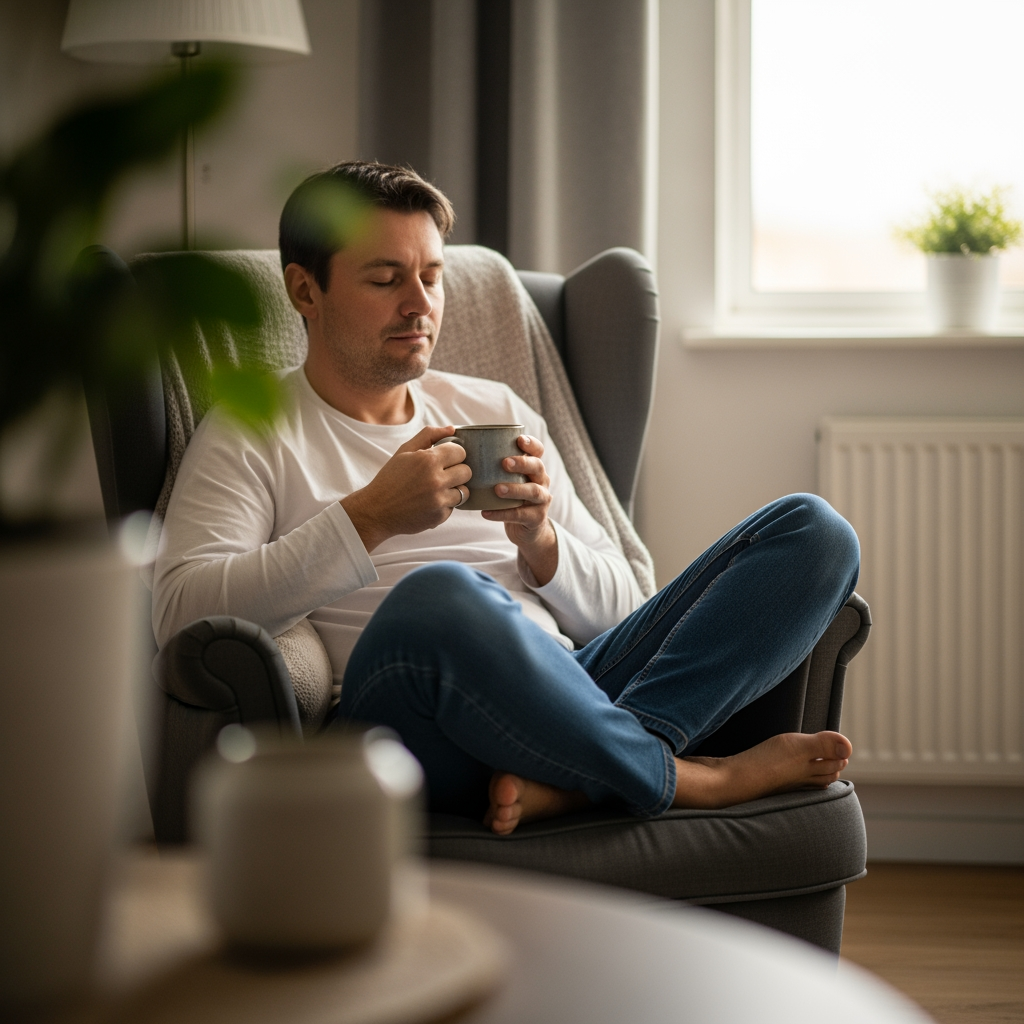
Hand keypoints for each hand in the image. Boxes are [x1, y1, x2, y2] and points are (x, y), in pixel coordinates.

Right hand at [341, 425, 471, 551]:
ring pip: (464, 491)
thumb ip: (429, 435)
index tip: (446, 458)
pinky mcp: (439, 517)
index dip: (453, 454)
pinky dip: (444, 505)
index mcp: (428, 460)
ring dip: (454, 489)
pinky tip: (429, 502)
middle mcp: (436, 480)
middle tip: (443, 474)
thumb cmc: (390, 478)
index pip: (460, 452)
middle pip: (467, 472)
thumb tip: (452, 429)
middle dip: (457, 471)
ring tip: (437, 489)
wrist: (377, 511)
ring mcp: (439, 501)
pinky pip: (453, 507)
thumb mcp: (405, 451)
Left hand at [482, 434, 557, 584]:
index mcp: (534, 468)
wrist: (527, 530)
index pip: (538, 451)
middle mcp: (542, 481)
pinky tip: (486, 512)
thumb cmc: (511, 499)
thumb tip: (461, 452)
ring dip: (515, 489)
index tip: (519, 439)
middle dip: (522, 463)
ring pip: (533, 491)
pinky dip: (503, 513)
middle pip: (537, 467)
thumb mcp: (508, 481)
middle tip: (504, 463)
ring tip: (497, 489)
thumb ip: (494, 468)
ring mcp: (542, 500)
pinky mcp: (536, 518)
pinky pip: (521, 515)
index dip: (531, 444)